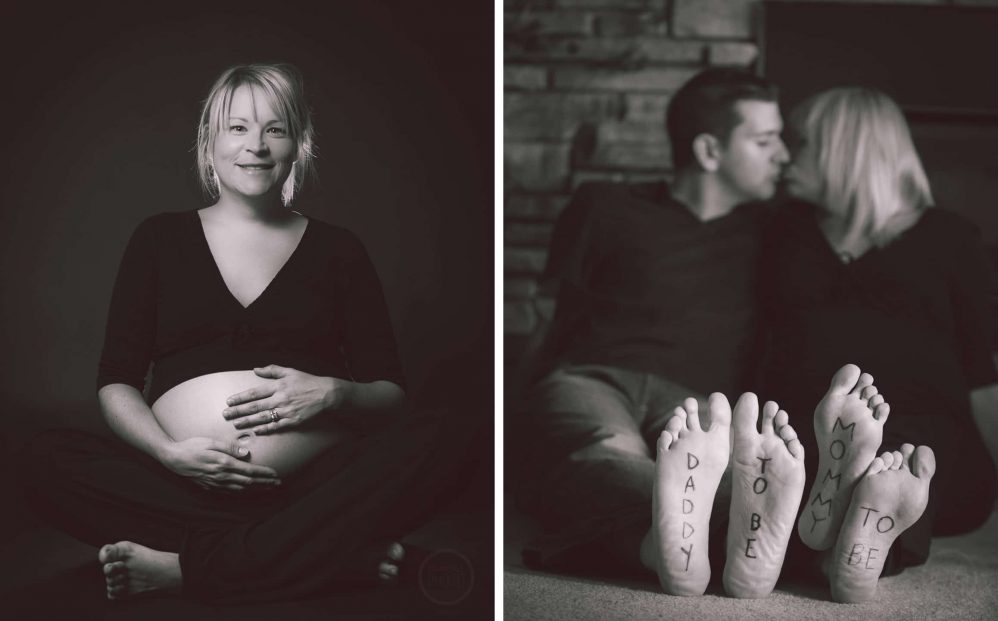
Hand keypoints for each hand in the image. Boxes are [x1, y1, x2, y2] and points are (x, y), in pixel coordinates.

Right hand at [159, 437, 281, 490]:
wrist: (173, 458)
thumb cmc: (192, 446)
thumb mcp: (211, 442)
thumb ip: (229, 447)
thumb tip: (246, 453)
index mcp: (223, 464)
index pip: (249, 471)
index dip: (264, 474)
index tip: (275, 474)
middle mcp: (221, 476)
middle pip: (248, 482)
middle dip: (264, 483)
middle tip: (278, 483)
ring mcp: (215, 483)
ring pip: (240, 489)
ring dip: (256, 489)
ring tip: (267, 488)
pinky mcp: (209, 486)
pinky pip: (229, 492)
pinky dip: (242, 492)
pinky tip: (247, 491)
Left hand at [221, 365, 352, 434]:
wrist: (326, 394)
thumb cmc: (308, 382)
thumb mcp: (290, 371)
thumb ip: (272, 370)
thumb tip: (256, 369)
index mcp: (278, 386)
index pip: (254, 392)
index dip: (240, 397)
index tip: (229, 401)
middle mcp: (280, 399)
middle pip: (255, 406)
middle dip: (238, 411)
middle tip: (225, 415)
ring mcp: (286, 411)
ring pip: (263, 417)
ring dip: (248, 421)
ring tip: (236, 424)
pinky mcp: (293, 420)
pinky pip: (276, 426)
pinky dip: (265, 429)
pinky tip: (256, 431)